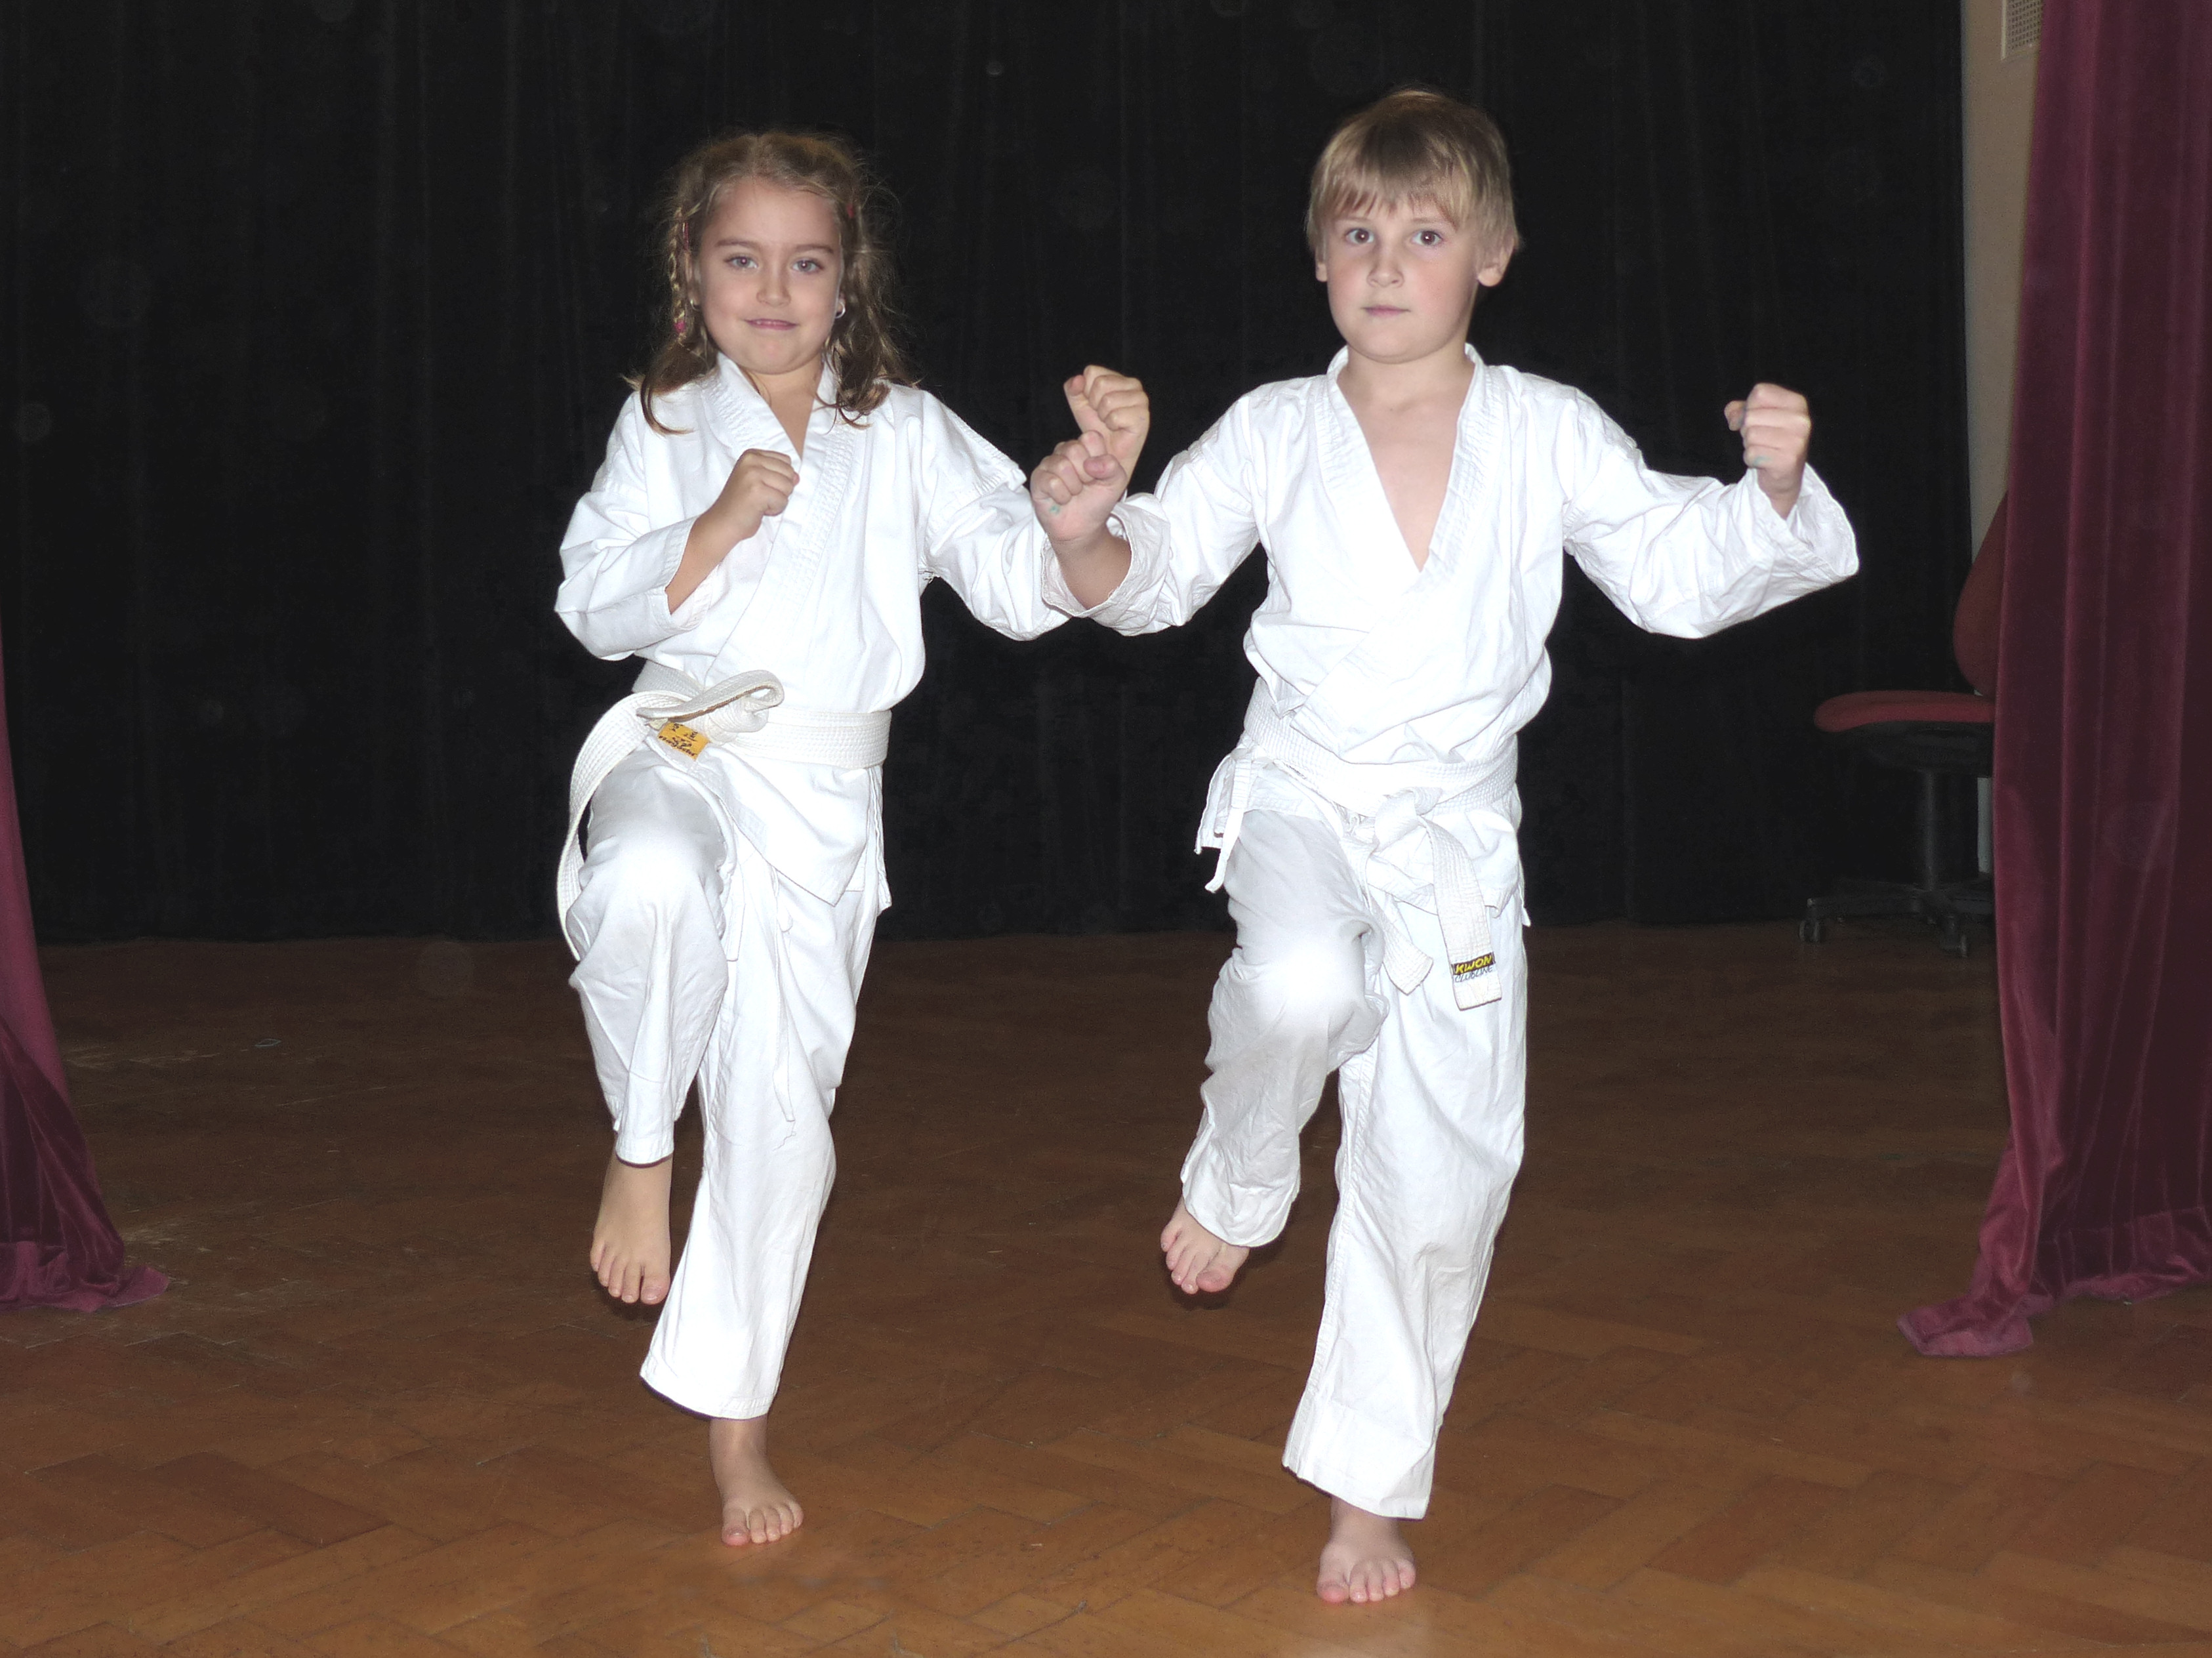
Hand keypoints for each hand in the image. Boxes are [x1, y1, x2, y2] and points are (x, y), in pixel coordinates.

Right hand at [669, 447, 795, 609]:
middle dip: (780, 490)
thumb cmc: (742, 504)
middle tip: (760, 497)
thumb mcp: (759, 481)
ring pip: (788, 487)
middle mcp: (751, 460)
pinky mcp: (757, 491)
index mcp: (752, 454)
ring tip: (760, 503)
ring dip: (778, 501)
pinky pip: (783, 501)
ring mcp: (753, 475)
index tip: (760, 487)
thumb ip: (778, 475)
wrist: (723, 523)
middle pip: (789, 474)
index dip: (779, 479)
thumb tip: (797, 477)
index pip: (786, 462)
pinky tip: (759, 510)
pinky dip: (774, 510)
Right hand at [1030, 428, 1128, 544]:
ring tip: (1073, 493)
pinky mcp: (1038, 479)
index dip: (1098, 459)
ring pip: (1062, 466)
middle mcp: (1065, 451)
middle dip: (1085, 475)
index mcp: (1084, 447)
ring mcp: (1049, 464)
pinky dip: (1062, 496)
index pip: (1091, 437)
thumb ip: (1113, 467)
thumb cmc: (1096, 501)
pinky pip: (1051, 482)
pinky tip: (1063, 500)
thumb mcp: (1116, 483)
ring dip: (1073, 487)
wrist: (1083, 527)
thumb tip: (1092, 463)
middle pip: (1074, 450)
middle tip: (1084, 486)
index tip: (1097, 475)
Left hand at [1066, 365, 1149, 478]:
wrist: (1107, 451)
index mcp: (1118, 377)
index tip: (1093, 405)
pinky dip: (1111, 425)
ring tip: (1110, 422)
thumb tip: (1078, 380)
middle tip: (1102, 415)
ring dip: (1103, 416)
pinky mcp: (1142, 415)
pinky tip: (1118, 428)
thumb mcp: (1079, 404)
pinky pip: (1116, 416)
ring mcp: (1140, 399)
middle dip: (1094, 404)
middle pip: (1100, 383)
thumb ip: (1073, 389)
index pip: (1092, 372)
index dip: (1086, 391)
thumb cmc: (1097, 427)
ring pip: (1108, 400)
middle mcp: (1133, 384)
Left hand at [1724, 384, 1809, 515]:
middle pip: (1751, 415)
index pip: (1759, 392)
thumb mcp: (1757, 418)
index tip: (1756, 420)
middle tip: (1761, 439)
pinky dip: (1751, 459)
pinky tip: (1763, 461)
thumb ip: (1740, 410)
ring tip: (1763, 449)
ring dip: (1749, 445)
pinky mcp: (1788, 460)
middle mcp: (1801, 419)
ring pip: (1750, 434)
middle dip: (1747, 429)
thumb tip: (1733, 416)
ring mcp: (1797, 440)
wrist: (1784, 476)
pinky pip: (1751, 453)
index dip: (1748, 407)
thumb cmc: (1769, 440)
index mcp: (1797, 402)